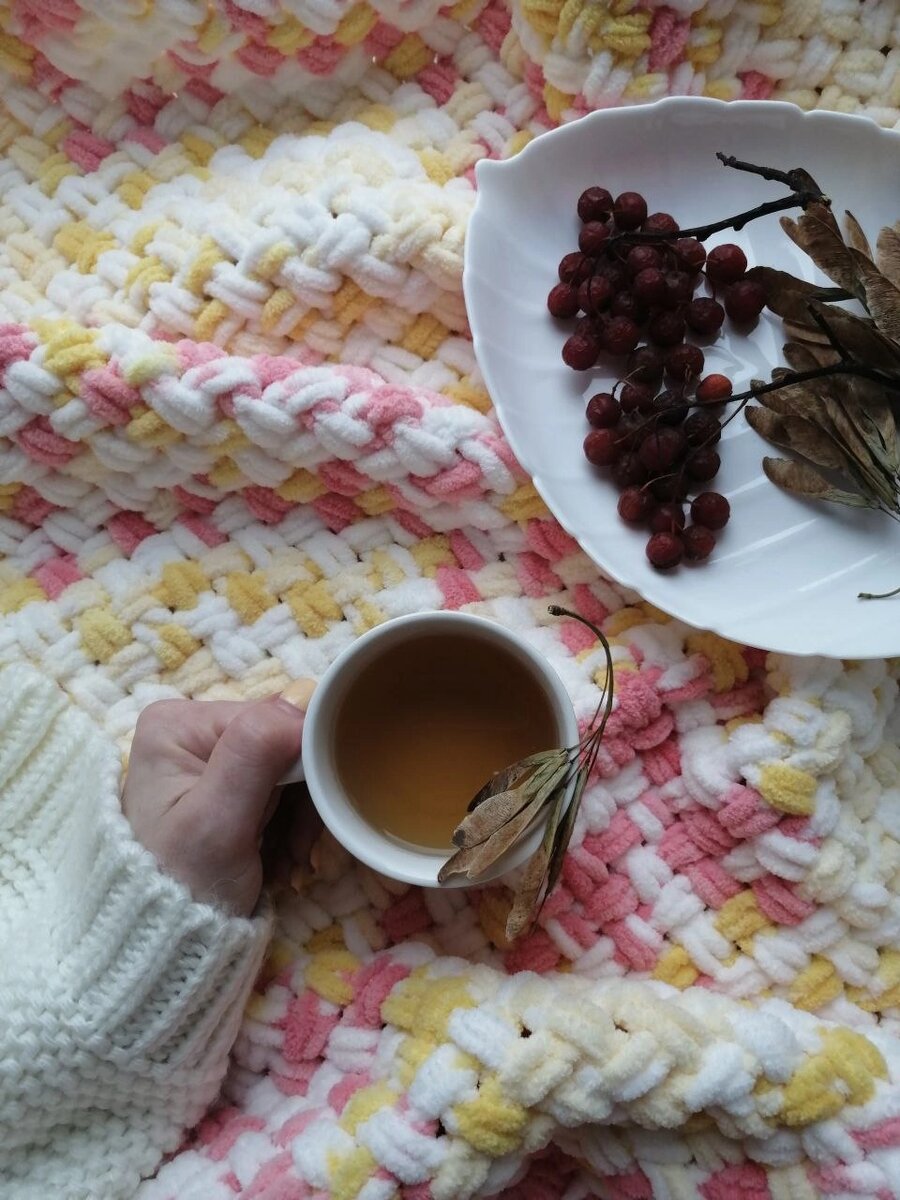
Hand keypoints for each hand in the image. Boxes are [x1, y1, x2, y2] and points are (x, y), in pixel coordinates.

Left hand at [123, 683, 314, 916]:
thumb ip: (254, 756)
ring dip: (302, 823)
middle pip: (285, 747)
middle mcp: (192, 729)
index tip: (308, 823)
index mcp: (179, 722)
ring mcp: (211, 760)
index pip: (273, 722)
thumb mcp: (216, 821)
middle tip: (301, 855)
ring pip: (292, 773)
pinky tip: (283, 863)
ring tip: (290, 866)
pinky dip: (291, 830)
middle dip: (303, 803)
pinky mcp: (228, 788)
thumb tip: (304, 706)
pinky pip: (283, 794)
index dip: (303, 769)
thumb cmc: (182, 884)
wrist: (163, 945)